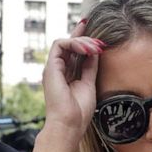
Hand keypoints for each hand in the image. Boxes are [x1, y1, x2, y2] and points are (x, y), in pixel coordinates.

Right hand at [41, 19, 103, 140]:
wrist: (69, 124)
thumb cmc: (79, 111)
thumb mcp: (89, 83)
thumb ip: (91, 67)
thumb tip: (95, 52)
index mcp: (67, 74)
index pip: (73, 51)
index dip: (81, 38)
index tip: (90, 27)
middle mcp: (58, 69)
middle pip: (69, 45)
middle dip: (85, 37)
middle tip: (100, 43)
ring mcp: (53, 68)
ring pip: (65, 42)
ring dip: (82, 41)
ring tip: (96, 47)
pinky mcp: (50, 67)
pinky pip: (59, 45)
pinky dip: (74, 43)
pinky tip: (87, 49)